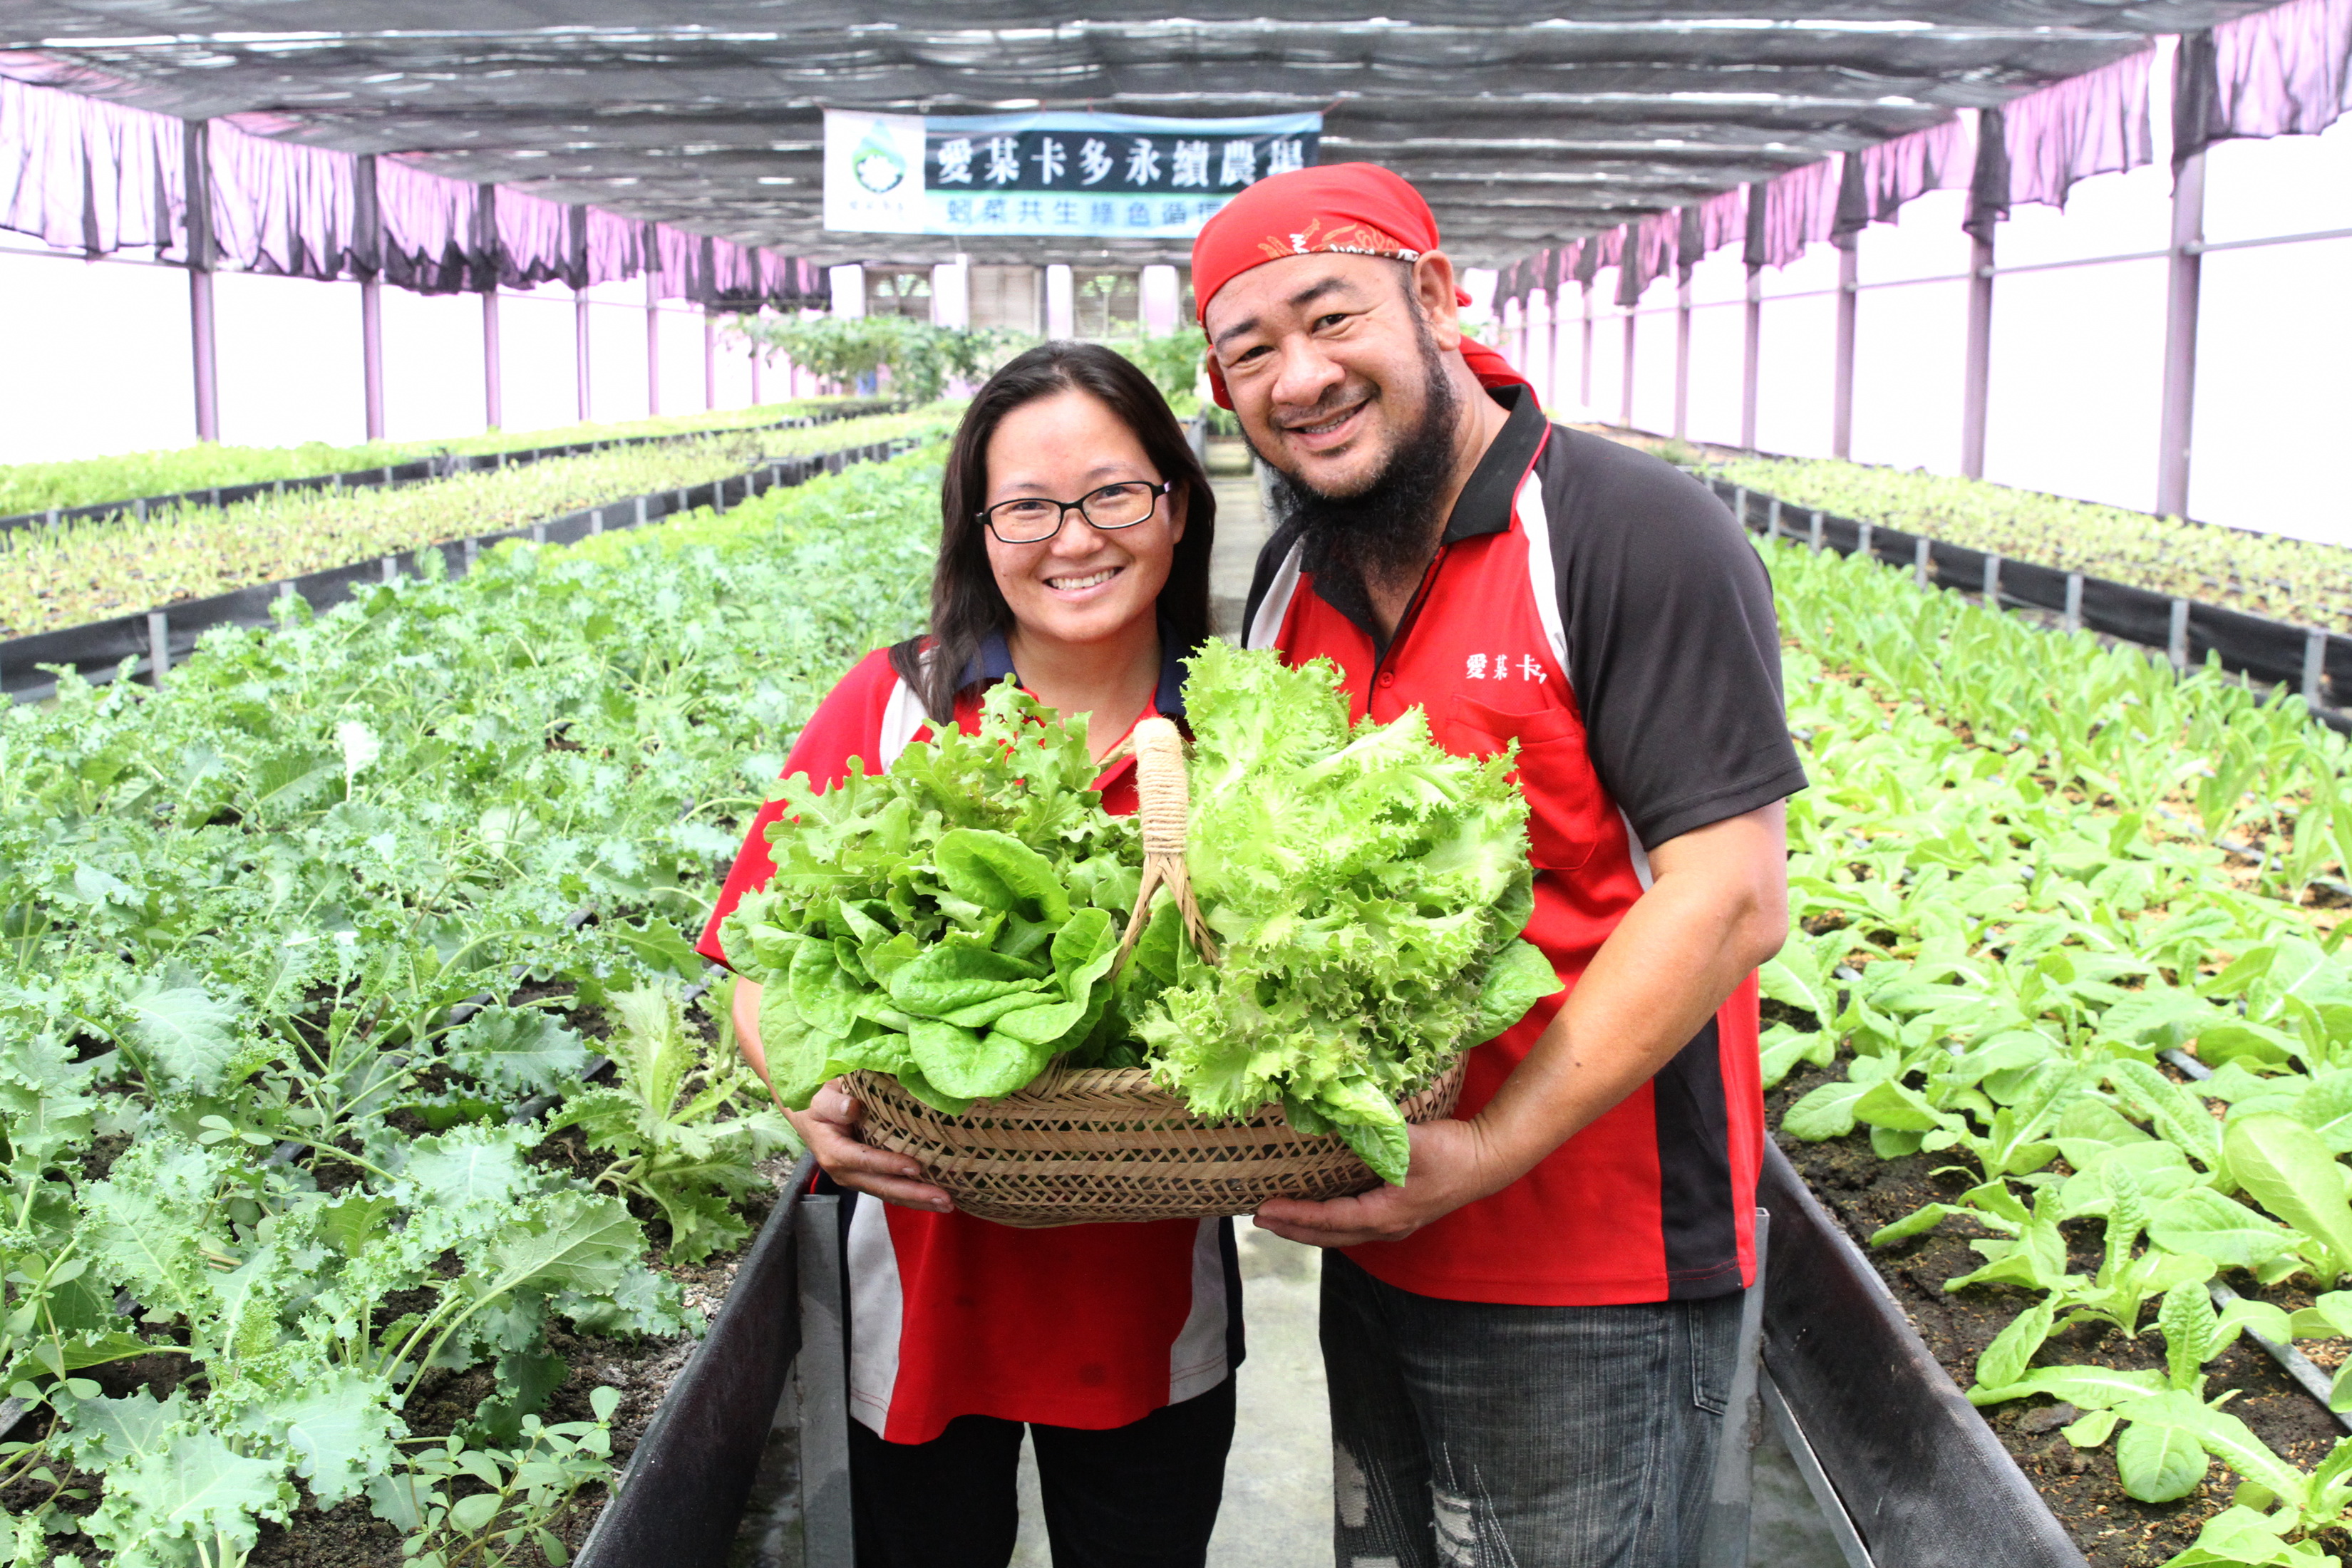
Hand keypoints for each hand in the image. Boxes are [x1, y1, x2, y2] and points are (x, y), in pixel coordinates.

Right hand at [786, 1079, 953, 1212]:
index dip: (889, 1165)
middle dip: (914, 1194)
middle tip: (944, 1198)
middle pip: (881, 1187)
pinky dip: (913, 1197)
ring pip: (889, 1194)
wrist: (810, 1115)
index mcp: (833, 1151)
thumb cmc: (819, 1101)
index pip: (863, 1160)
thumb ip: (832, 1102)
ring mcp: (856, 1179)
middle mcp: (844, 1172)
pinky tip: (935, 1200)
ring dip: (918, 1201)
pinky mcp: (867, 1179)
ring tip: (947, 1204)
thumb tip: (851, 1108)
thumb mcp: (820, 1097)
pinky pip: (890, 1191)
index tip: (916, 1167)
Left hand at [1252, 1117, 1515, 1248]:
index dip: (1295, 1216)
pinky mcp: (1400, 1214)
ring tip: (1280, 1217)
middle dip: (1293, 1228)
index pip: (1329, 1220)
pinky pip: (1354, 1224)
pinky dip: (1329, 1220)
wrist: (1489, 1159)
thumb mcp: (1412, 1140)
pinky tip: (1319, 1208)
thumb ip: (1374, 1131)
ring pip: (1342, 1233)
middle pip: (1329, 1236)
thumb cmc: (1453, 1153)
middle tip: (1260, 1219)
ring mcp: (1394, 1223)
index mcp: (1384, 1215)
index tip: (1264, 1209)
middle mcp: (1386, 1227)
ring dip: (1309, 1227)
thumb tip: (1334, 1116)